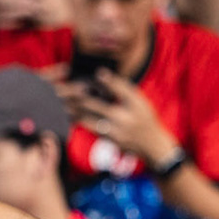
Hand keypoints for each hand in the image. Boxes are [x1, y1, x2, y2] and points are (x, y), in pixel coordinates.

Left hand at [59, 70, 176, 164]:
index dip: (109, 80)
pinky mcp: (109, 140)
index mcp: (136, 105)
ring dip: (78, 110)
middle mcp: (125, 118)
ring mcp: (116, 131)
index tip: (98, 73)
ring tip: (67, 102)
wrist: (150, 144)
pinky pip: (91, 128)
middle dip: (83, 97)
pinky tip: (74, 114)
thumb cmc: (144, 118)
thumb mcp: (140, 101)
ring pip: (90, 118)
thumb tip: (103, 76)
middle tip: (72, 89)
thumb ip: (124, 90)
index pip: (121, 89)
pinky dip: (82, 120)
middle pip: (98, 105)